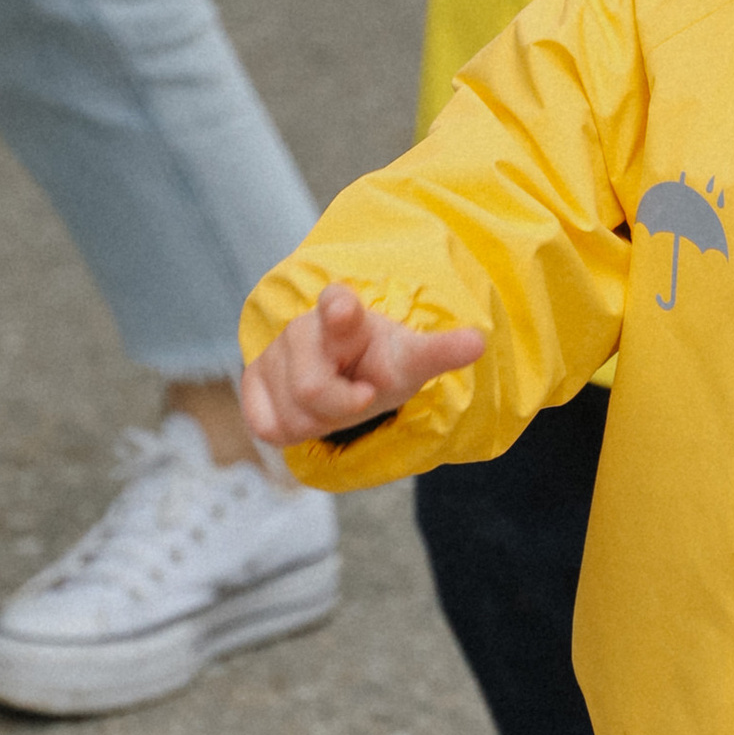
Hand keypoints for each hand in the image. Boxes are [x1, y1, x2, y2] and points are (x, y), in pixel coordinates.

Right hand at [240, 282, 484, 446]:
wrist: (344, 370)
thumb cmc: (380, 364)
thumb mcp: (412, 361)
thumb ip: (438, 350)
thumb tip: (479, 341)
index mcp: (347, 316)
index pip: (336, 305)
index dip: (337, 309)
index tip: (342, 308)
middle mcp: (303, 329)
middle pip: (314, 387)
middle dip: (343, 405)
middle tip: (362, 396)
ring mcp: (274, 354)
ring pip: (294, 414)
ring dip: (322, 422)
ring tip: (338, 402)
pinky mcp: (254, 379)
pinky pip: (268, 424)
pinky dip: (292, 429)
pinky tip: (308, 414)